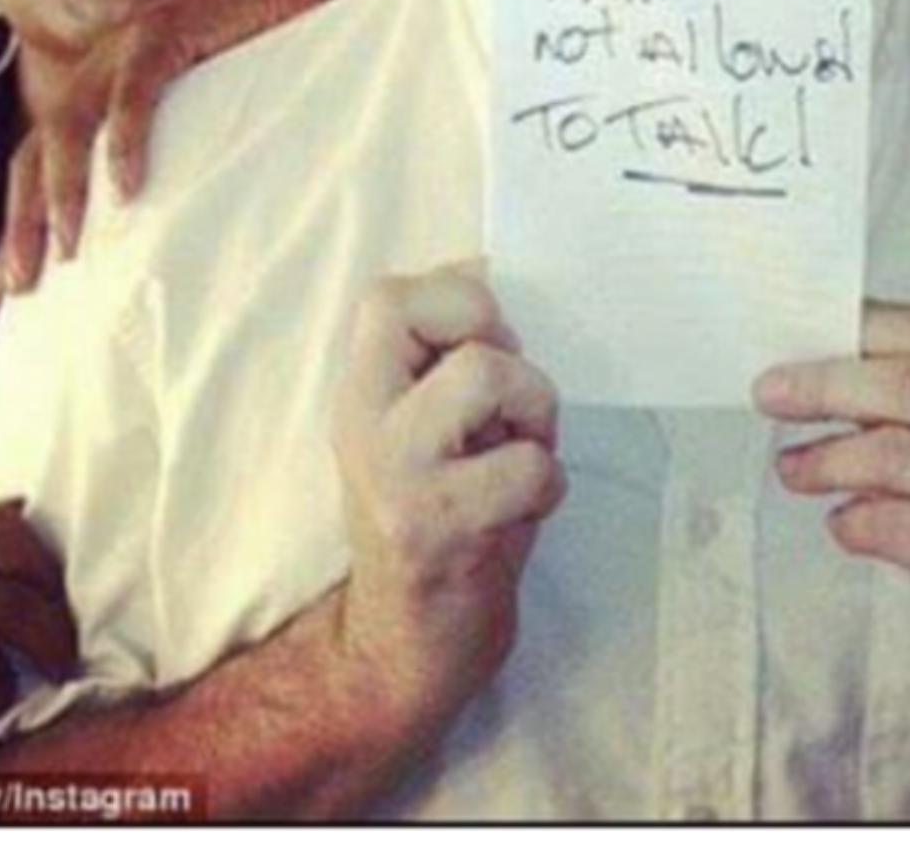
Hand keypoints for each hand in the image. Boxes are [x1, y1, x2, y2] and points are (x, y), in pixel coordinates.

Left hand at [0, 0, 353, 300]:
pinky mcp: (167, 29)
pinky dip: (125, 136)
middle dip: (23, 221)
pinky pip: (134, 88)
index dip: (20, 222)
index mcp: (106, 89)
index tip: (5, 287)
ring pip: (70, 124)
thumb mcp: (206, 108)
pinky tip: (127, 184)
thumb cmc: (257, 40)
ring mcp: (130, 48)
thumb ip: (182, 151)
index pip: (40, 161)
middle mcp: (104, 70)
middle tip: (19, 284)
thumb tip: (179, 227)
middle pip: (38, 151)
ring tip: (70, 245)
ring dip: (64, 189)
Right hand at [329, 264, 564, 745]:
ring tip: (521, 457)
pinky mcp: (439, 526)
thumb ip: (447, 352)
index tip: (485, 346)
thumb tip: (489, 262)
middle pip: (445, 312)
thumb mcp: (427, 423)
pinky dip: (548, 484)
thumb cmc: (440, 517)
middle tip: (508, 406)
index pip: (390, 293)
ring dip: (535, 413)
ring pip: (488, 373)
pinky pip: (529, 465)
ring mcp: (398, 473)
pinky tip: (523, 513)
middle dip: (505, 346)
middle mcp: (365, 422)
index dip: (458, 297)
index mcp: (361, 390)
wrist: (405, 648)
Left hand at [755, 303, 909, 730]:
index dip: (860, 328)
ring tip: (792, 468)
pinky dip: (856, 521)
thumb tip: (833, 362)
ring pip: (901, 454)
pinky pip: (902, 526)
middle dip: (828, 384)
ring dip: (829, 458)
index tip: (798, 334)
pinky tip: (843, 524)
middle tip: (769, 393)